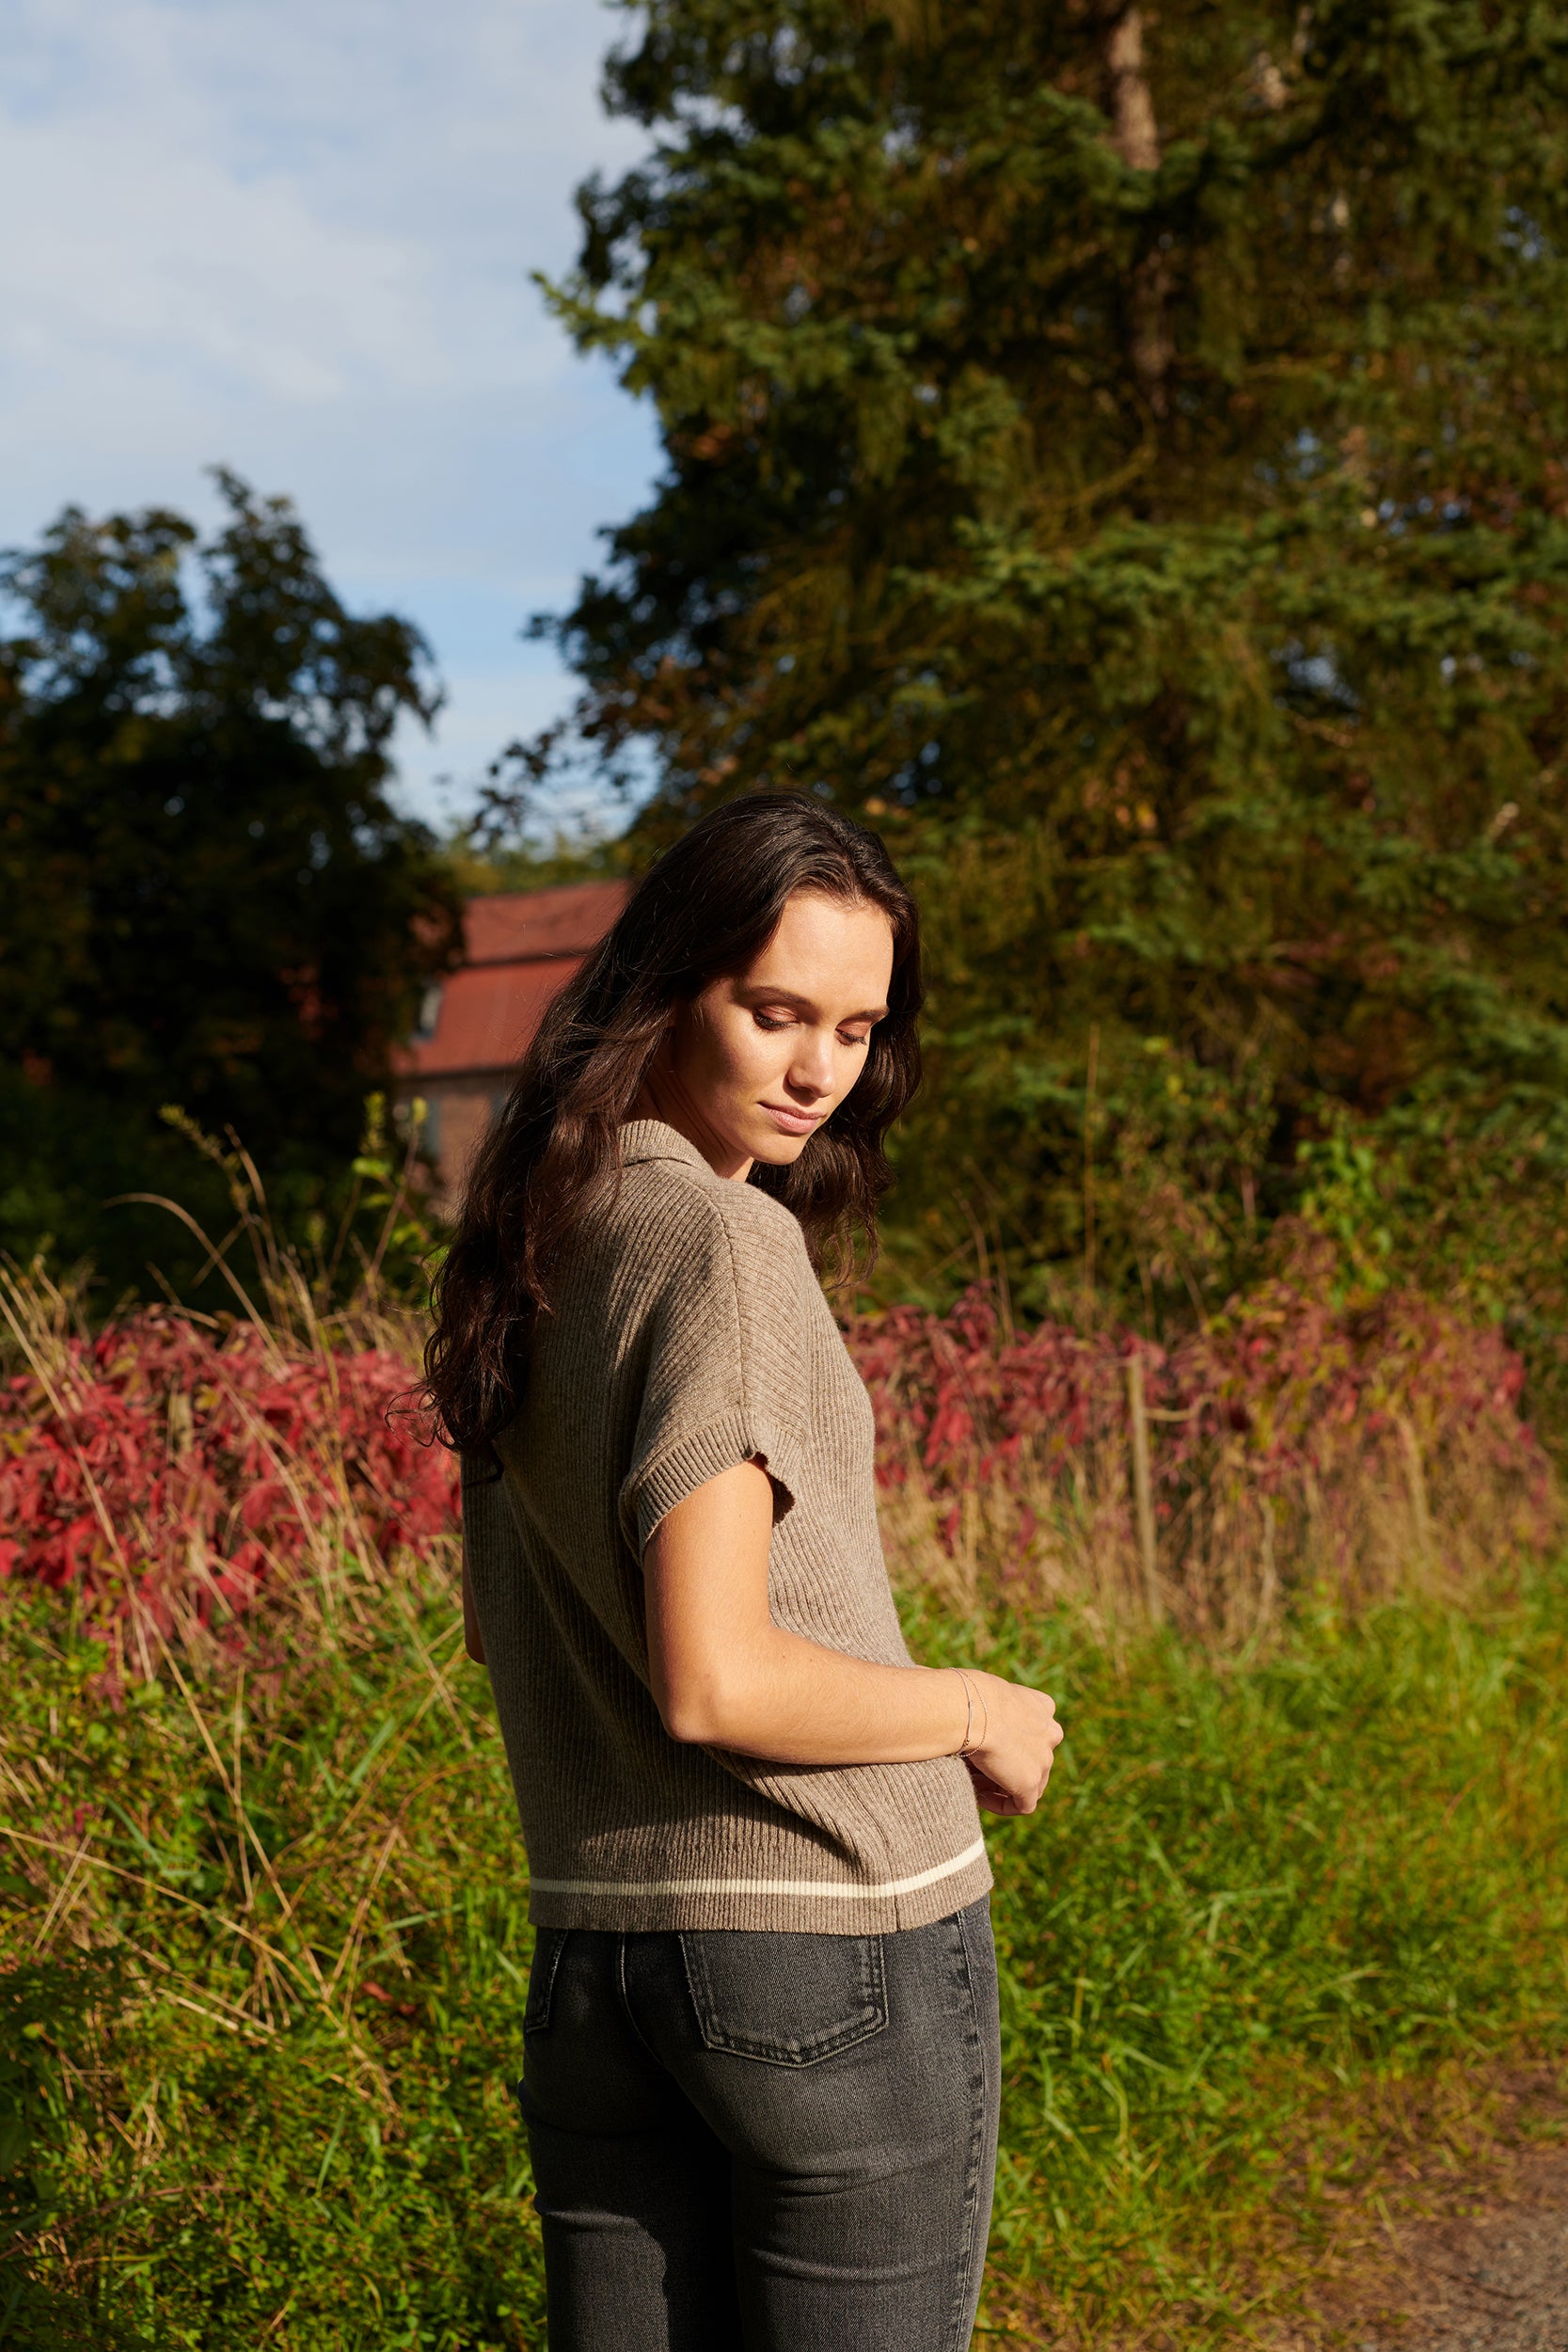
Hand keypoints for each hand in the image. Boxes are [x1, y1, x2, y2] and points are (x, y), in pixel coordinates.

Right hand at [962, 1673, 1062, 1815]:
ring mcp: (1043, 1760)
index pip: (1034, 1730)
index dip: (1013, 1743)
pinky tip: (981, 1797)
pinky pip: (1022, 1805)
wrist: (973, 1710)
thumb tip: (971, 1723)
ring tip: (976, 1783)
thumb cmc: (969, 1697)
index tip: (989, 1746)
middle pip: (1034, 1758)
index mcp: (1042, 1707)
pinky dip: (1003, 1805)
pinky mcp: (1030, 1783)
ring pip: (1030, 1782)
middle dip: (1010, 1767)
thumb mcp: (986, 1694)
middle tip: (980, 1769)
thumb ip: (990, 1709)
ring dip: (1005, 1786)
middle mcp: (1050, 1733)